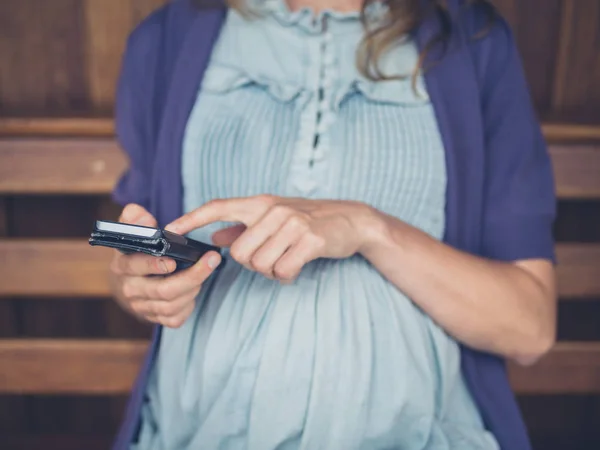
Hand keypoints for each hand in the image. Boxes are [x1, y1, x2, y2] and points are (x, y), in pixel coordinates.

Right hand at [108, 203, 221, 327]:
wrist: (132, 280)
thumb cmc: (139, 251)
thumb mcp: (133, 232)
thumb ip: (135, 219)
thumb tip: (138, 212)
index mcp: (123, 265)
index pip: (136, 266)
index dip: (154, 265)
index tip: (173, 261)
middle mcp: (130, 289)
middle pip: (162, 290)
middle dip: (191, 276)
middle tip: (211, 261)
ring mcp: (141, 307)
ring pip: (171, 305)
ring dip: (193, 288)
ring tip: (204, 271)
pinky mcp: (154, 318)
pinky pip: (175, 318)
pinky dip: (188, 305)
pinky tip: (194, 290)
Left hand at [166, 195, 380, 281]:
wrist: (351, 220)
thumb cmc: (308, 220)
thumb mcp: (275, 217)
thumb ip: (244, 226)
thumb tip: (215, 236)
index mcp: (262, 203)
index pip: (220, 207)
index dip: (193, 218)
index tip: (170, 229)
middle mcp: (274, 210)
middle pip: (239, 253)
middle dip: (252, 264)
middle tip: (271, 258)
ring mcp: (293, 224)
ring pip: (260, 265)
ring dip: (271, 271)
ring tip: (287, 260)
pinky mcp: (310, 240)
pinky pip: (283, 271)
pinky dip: (287, 275)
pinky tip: (297, 266)